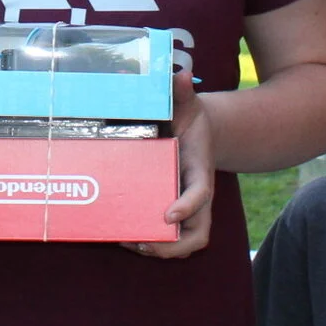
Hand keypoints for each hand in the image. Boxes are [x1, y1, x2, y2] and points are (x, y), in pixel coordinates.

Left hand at [135, 70, 213, 257]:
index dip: (187, 206)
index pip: (201, 193)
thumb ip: (182, 92)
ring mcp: (187, 207)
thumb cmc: (190, 119)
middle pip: (198, 233)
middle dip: (173, 246)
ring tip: (128, 243)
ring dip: (160, 250)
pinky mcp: (174, 211)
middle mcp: (197, 194)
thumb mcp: (188, 103)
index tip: (168, 215)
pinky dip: (152, 244)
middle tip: (142, 242)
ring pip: (186, 243)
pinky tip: (124, 237)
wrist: (200, 132)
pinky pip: (170, 239)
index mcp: (199, 170)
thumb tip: (180, 75)